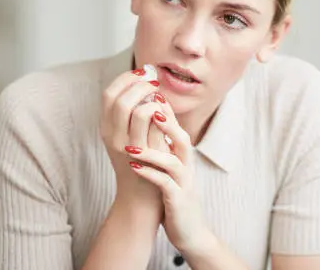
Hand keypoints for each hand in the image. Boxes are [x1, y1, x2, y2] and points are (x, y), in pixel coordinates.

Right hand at [100, 69, 165, 204]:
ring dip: (150, 97)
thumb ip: (132, 113)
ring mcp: (127, 146)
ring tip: (159, 96)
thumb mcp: (127, 137)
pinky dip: (161, 110)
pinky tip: (166, 112)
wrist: (140, 197)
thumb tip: (146, 82)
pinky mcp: (144, 154)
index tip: (141, 72)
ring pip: (136, 109)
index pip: (108, 94)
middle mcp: (112, 136)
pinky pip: (153, 123)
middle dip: (139, 84)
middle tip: (153, 81)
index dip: (125, 78)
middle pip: (119, 99)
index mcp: (105, 128)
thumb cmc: (139, 163)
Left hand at [125, 100, 212, 256]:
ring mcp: (183, 181)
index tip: (146, 91)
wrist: (188, 228)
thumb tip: (147, 114)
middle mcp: (185, 164)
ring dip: (153, 152)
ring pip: (174, 162)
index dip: (163, 107)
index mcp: (181, 153)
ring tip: (131, 147)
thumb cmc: (173, 191)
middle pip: (182, 137)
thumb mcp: (167, 163)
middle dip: (166, 122)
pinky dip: (150, 175)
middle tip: (149, 107)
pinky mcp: (178, 200)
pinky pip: (166, 185)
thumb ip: (161, 141)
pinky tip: (134, 168)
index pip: (174, 125)